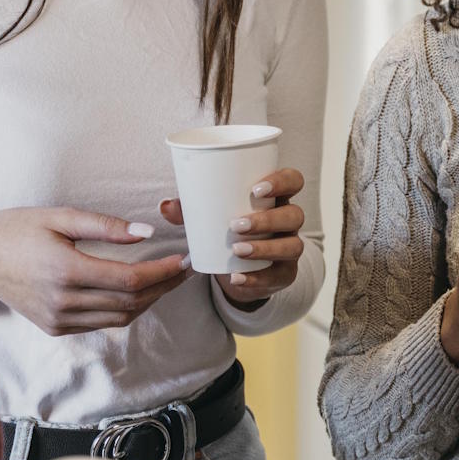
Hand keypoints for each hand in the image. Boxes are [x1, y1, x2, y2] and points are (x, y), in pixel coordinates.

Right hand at [0, 208, 189, 335]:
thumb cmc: (16, 229)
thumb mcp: (60, 216)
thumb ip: (105, 226)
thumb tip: (146, 233)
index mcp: (65, 271)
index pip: (129, 280)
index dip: (162, 273)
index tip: (183, 261)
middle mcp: (63, 301)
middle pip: (130, 302)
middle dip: (163, 287)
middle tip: (183, 271)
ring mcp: (58, 319)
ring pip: (119, 318)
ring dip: (147, 302)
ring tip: (164, 281)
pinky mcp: (54, 327)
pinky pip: (100, 324)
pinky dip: (123, 310)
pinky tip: (134, 292)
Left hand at [160, 167, 306, 309]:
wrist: (236, 269)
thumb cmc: (226, 231)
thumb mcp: (210, 218)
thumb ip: (189, 210)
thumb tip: (164, 206)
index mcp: (274, 199)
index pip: (293, 181)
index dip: (282, 181)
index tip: (256, 189)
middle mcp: (288, 222)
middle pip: (294, 215)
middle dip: (267, 220)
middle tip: (235, 225)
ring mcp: (289, 248)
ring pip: (292, 246)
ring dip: (264, 248)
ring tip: (236, 250)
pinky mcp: (283, 274)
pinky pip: (277, 276)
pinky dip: (256, 278)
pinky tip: (236, 277)